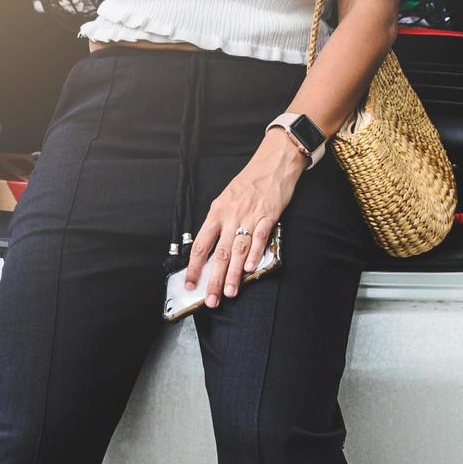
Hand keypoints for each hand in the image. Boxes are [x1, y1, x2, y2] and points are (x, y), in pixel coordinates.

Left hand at [185, 129, 307, 307]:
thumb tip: (211, 249)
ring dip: (234, 274)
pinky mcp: (268, 216)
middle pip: (220, 253)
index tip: (190, 284)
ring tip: (230, 292)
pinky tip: (251, 269)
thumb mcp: (226, 198)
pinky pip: (260, 238)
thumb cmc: (249, 182)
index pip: (201, 245)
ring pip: (239, 250)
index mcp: (216, 212)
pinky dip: (255, 254)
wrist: (272, 164)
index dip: (194, 267)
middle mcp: (231, 216)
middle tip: (211, 299)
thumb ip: (219, 222)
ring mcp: (250, 217)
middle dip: (214, 279)